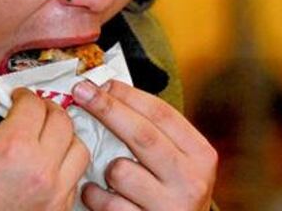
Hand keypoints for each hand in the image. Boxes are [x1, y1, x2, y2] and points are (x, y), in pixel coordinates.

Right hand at [0, 88, 89, 210]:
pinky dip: (66, 167)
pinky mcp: (59, 209)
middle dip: (48, 110)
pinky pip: (75, 178)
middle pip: (62, 122)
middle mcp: (40, 169)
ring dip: (65, 138)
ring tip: (49, 137)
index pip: (34, 105)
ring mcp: (54, 192)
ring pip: (80, 149)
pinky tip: (49, 165)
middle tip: (36, 110)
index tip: (20, 98)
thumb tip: (15, 115)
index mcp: (13, 148)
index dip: (25, 97)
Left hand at [70, 80, 216, 210]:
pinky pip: (107, 202)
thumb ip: (153, 132)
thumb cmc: (171, 193)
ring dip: (103, 167)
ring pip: (119, 170)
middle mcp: (191, 181)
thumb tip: (108, 92)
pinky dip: (94, 194)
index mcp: (200, 155)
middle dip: (106, 108)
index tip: (100, 82)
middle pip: (142, 134)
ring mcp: (170, 206)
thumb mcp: (177, 162)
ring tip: (107, 174)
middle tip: (80, 92)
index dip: (127, 94)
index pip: (161, 114)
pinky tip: (98, 193)